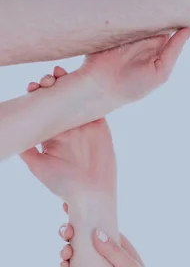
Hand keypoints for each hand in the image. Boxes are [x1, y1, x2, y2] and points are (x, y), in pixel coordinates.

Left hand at [20, 69, 116, 201]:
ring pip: (77, 98)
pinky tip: (84, 82)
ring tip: (59, 74)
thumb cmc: (63, 184)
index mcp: (52, 133)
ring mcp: (85, 125)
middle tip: (45, 80)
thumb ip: (26, 149)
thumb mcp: (37, 165)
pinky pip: (98, 107)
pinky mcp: (101, 127)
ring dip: (69, 84)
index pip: (43, 107)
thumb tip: (10, 133)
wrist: (90, 193)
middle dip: (50, 84)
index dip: (37, 94)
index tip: (31, 87)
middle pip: (59, 98)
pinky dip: (93, 94)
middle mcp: (68, 127)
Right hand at [56, 207, 161, 266]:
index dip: (87, 217)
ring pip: (77, 253)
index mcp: (121, 248)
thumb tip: (96, 232)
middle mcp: (107, 257)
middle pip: (85, 238)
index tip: (69, 208)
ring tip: (65, 252)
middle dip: (73, 232)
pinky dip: (67, 264)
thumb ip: (114, 252)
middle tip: (64, 232)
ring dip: (68, 248)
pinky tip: (64, 264)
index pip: (102, 227)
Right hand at [80, 0, 189, 106]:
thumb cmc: (134, 86)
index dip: (177, 1)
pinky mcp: (110, 20)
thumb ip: (174, 49)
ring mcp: (127, 22)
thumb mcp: (161, 70)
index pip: (170, 15)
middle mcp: (144, 28)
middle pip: (155, 1)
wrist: (102, 89)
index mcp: (158, 40)